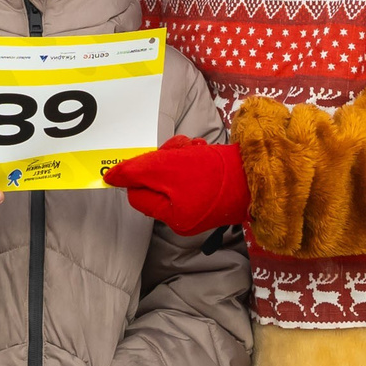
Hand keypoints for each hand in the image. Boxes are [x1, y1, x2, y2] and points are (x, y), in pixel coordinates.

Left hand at [103, 135, 251, 235]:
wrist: (257, 174)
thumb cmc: (210, 175)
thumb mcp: (165, 170)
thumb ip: (135, 173)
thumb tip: (108, 178)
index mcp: (171, 218)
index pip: (138, 195)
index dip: (140, 173)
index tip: (153, 158)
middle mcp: (184, 216)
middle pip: (157, 182)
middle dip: (164, 160)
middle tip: (178, 148)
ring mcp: (200, 204)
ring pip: (175, 174)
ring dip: (180, 155)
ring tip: (194, 147)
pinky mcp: (214, 190)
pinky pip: (193, 172)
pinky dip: (195, 158)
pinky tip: (203, 150)